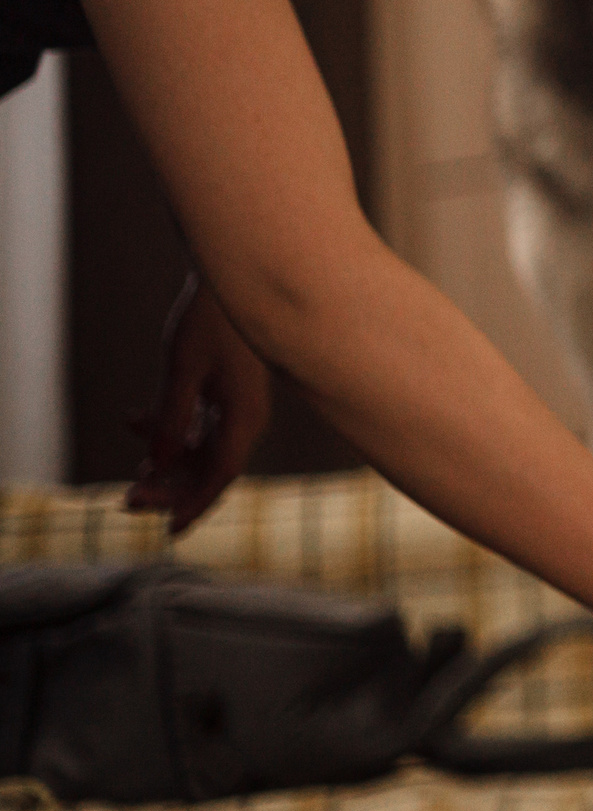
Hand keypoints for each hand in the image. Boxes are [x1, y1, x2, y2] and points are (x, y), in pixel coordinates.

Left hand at [125, 272, 271, 533]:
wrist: (231, 281)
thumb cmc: (210, 321)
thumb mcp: (183, 368)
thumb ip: (171, 418)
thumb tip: (158, 463)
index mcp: (245, 415)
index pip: (221, 473)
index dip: (195, 504)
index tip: (170, 530)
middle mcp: (247, 417)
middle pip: (210, 468)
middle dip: (170, 488)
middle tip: (128, 501)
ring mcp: (238, 406)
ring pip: (202, 451)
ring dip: (166, 462)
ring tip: (132, 470)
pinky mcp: (228, 393)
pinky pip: (198, 428)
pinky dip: (169, 432)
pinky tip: (134, 420)